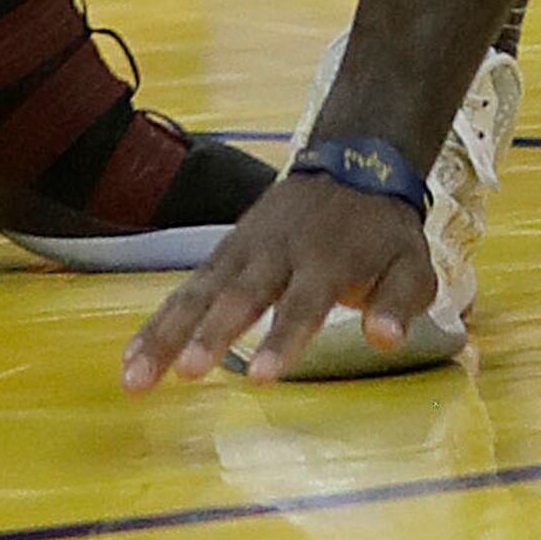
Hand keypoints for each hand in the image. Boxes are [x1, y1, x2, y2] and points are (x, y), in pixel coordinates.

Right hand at [122, 170, 435, 389]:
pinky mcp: (222, 254)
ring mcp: (244, 250)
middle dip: (213, 333)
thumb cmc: (382, 232)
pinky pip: (184, 290)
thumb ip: (399, 301)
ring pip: (199, 292)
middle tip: (188, 371)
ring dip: (166, 335)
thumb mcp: (410, 263)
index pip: (304, 302)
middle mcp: (277, 252)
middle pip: (241, 295)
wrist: (355, 161)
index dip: (283, 338)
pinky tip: (130, 363)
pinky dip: (156, 324)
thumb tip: (385, 338)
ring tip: (135, 379)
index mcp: (326, 258)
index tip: (259, 377)